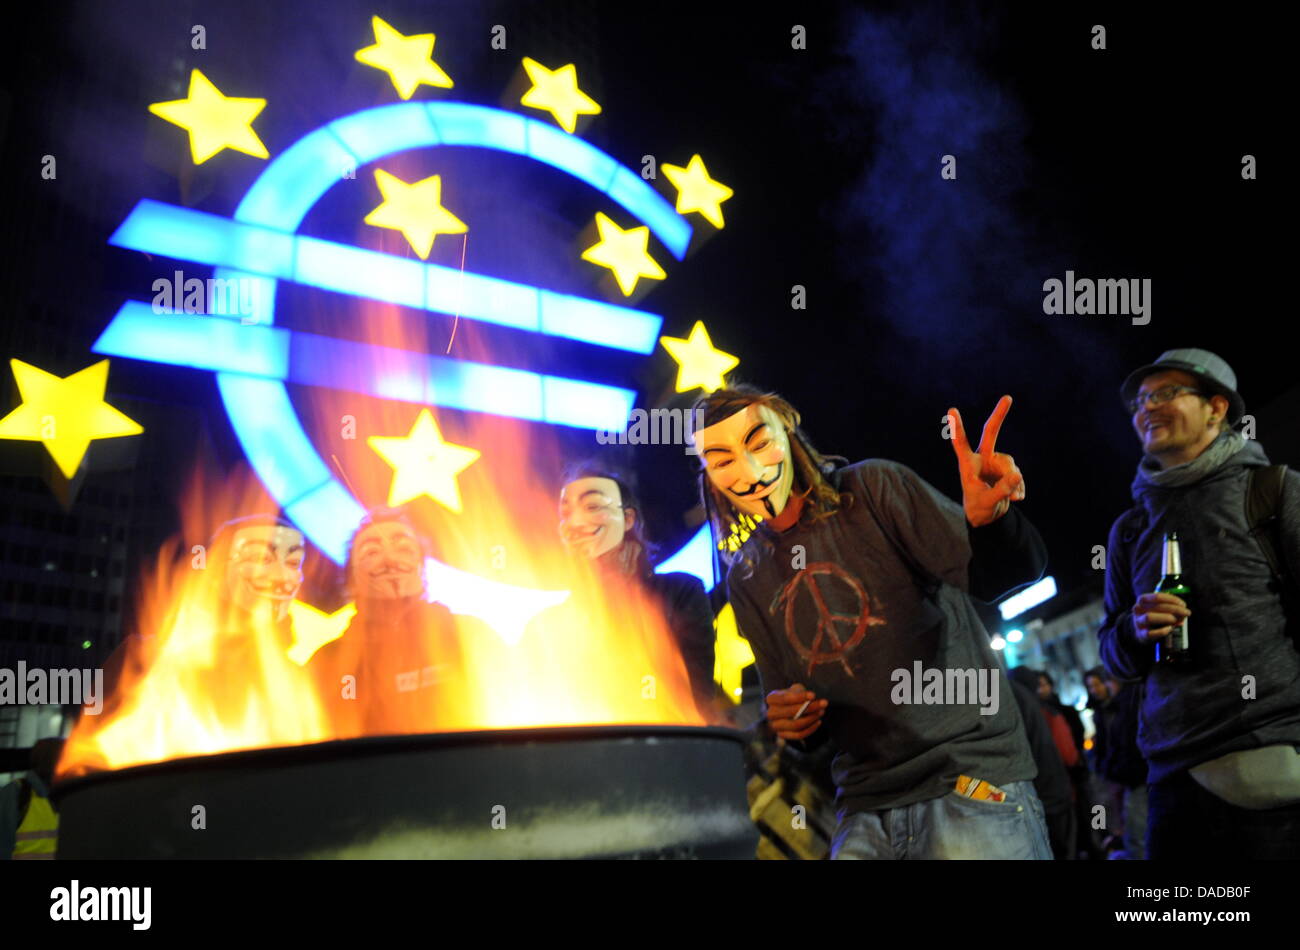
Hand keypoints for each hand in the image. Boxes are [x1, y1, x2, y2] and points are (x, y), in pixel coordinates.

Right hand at [765, 683, 827, 740]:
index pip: (786, 698)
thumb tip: (810, 700)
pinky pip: (798, 735)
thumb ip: (800, 692)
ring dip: (812, 718)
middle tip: (824, 703)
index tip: (813, 695)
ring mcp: (775, 726)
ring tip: (822, 712)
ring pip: (796, 725)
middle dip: (810, 707)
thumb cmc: (793, 696)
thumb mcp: (795, 689)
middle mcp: (771, 713)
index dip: (800, 697)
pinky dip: (810, 729)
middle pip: (791, 712)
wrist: (788, 708)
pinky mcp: (782, 735)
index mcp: (771, 699)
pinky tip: (818, 722)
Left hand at [948, 395, 1026, 526]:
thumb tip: (1018, 474)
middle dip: (999, 415)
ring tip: (1008, 498)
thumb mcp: (988, 503)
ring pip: (1011, 465)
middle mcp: (983, 458)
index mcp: (968, 465)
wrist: (988, 516)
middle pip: (991, 434)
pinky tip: (1014, 498)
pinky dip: (1018, 489)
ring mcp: (996, 462)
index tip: (951, 410)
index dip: (957, 428)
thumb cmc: (979, 508)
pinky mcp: (1009, 470)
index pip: (961, 444)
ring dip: (1013, 483)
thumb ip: (1001, 490)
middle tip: (1008, 397)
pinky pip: (1019, 476)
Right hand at [1132, 592, 1189, 643]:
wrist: (1140, 631)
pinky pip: (1151, 633)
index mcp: (1142, 600)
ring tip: (1177, 620)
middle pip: (1156, 606)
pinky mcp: (1141, 634)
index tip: (1183, 604)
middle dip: (1175, 609)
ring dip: (1167, 618)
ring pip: (1150, 617)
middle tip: (1186, 613)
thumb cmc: (1154, 616)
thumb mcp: (1159, 608)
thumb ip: (1171, 608)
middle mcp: (1138, 609)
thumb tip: (1183, 613)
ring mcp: (1138, 622)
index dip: (1172, 599)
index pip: (1157, 597)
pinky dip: (1162, 631)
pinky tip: (1170, 628)